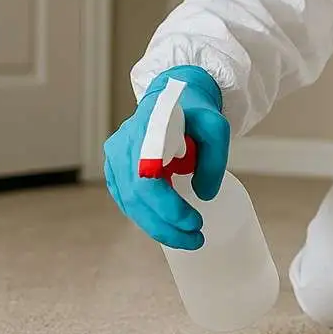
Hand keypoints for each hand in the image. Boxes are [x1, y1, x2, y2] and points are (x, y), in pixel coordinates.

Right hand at [103, 66, 229, 249]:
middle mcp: (123, 145)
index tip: (195, 222)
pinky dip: (146, 216)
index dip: (167, 207)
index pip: (148, 179)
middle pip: (136, 197)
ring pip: (129, 202)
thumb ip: (214, 160)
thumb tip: (204, 196)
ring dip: (156, 226)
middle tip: (195, 240)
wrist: (175, 93)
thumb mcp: (216, 128)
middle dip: (164, 226)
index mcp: (146, 131)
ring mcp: (115, 156)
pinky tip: (168, 227)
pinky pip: (127, 198)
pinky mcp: (117, 167)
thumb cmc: (197, 110)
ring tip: (187, 239)